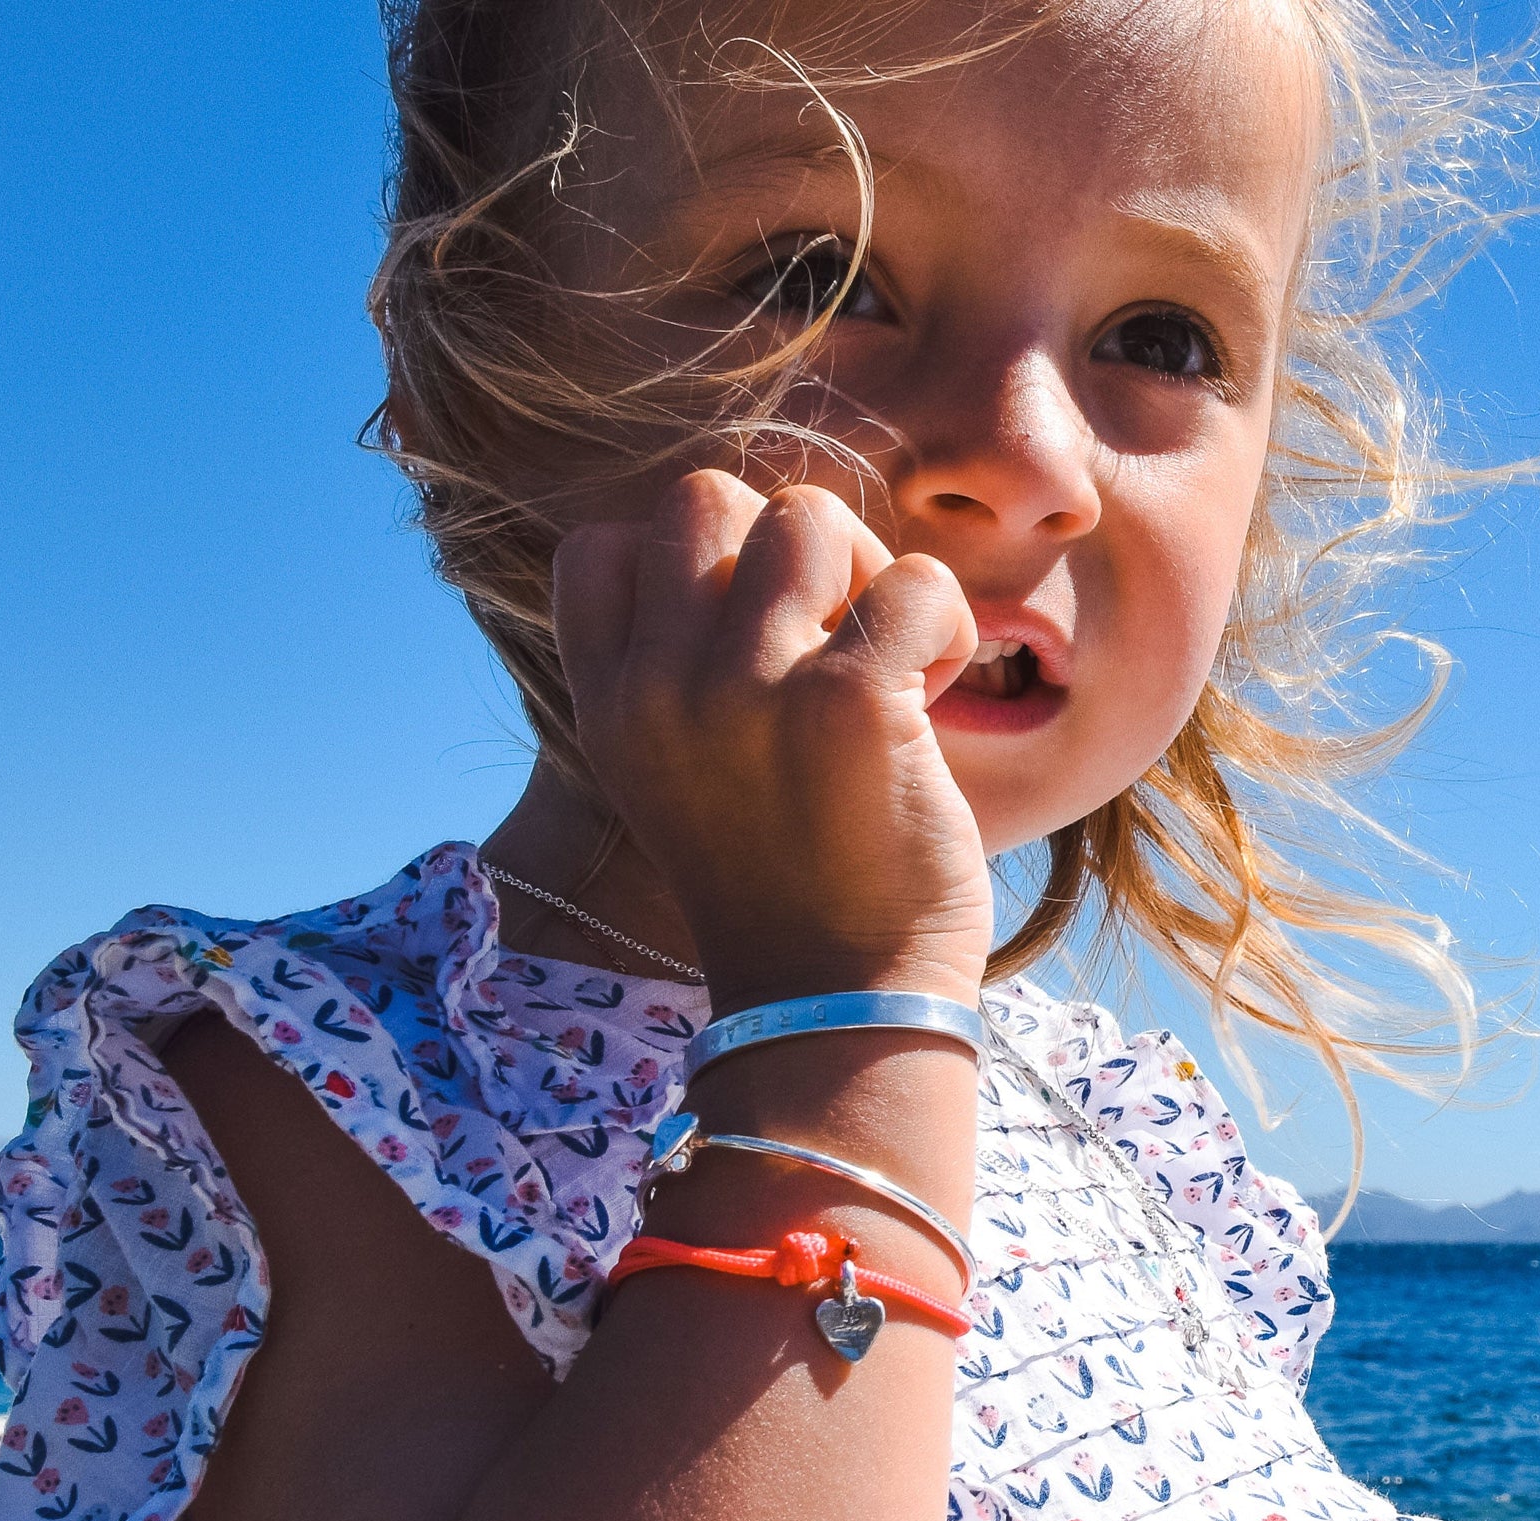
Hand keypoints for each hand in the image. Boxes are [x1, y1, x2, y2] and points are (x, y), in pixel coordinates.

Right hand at [552, 470, 992, 1012]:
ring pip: (807, 517)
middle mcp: (659, 690)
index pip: (596, 549)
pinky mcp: (846, 707)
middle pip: (704, 498)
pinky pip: (912, 582)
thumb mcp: (680, 776)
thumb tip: (775, 544)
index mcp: (612, 707)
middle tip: (830, 634)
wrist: (835, 1001)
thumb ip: (687, 668)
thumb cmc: (780, 880)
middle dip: (786, 546)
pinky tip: (935, 689)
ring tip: (888, 659)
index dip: (685, 563)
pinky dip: (943, 622)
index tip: (743, 634)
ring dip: (869, 573)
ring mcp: (745, 692)